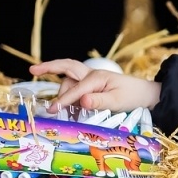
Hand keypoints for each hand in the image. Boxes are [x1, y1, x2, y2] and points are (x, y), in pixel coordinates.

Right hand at [34, 59, 161, 111]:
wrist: (146, 94)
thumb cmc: (133, 96)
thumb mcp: (117, 101)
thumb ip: (99, 101)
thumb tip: (81, 101)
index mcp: (97, 77)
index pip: (76, 89)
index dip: (63, 100)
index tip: (52, 110)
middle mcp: (92, 75)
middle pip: (67, 69)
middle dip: (49, 67)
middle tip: (32, 69)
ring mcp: (91, 79)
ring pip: (69, 82)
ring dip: (63, 93)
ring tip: (60, 110)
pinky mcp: (92, 85)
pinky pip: (75, 88)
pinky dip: (69, 96)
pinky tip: (69, 109)